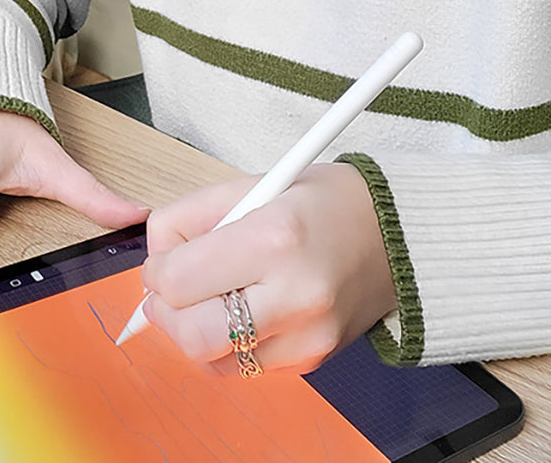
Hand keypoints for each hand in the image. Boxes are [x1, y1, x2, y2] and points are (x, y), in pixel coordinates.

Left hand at [141, 162, 395, 375]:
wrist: (396, 236)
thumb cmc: (323, 202)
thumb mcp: (254, 184)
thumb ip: (193, 216)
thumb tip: (154, 254)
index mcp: (276, 238)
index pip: (178, 279)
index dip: (157, 270)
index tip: (164, 258)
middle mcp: (294, 295)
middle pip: (191, 335)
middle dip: (166, 312)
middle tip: (171, 287)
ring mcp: (306, 337)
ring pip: (211, 361)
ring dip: (194, 329)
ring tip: (210, 294)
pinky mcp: (311, 361)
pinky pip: (242, 366)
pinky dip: (227, 342)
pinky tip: (243, 308)